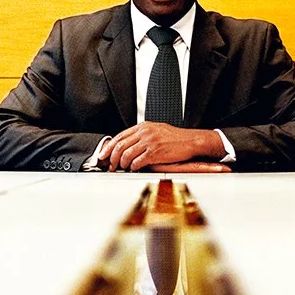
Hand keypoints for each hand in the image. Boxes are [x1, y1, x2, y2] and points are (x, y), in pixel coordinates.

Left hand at [102, 123, 224, 170]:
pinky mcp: (155, 152)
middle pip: (120, 146)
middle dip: (112, 158)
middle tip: (111, 165)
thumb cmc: (176, 138)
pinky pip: (138, 161)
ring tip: (124, 167)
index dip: (109, 147)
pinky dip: (133, 167)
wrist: (191, 141)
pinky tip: (135, 168)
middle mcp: (145, 132)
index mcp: (143, 126)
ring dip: (122, 164)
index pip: (119, 136)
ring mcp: (150, 142)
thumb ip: (142, 135)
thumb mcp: (156, 130)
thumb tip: (128, 145)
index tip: (104, 155)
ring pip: (126, 154)